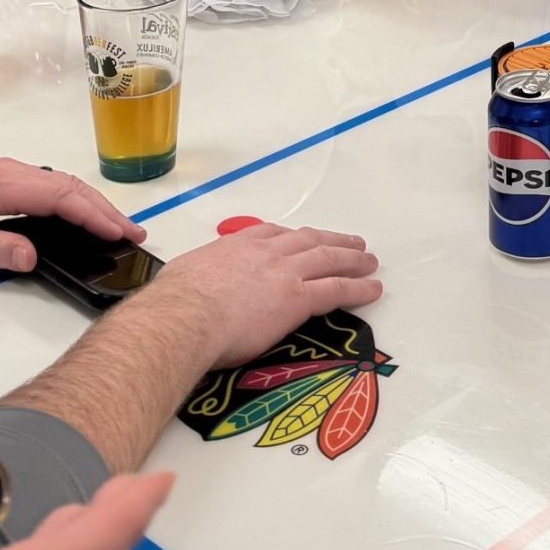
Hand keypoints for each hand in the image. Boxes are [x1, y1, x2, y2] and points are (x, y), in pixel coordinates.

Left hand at [0, 159, 145, 276]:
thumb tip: (33, 256)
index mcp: (0, 184)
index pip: (60, 197)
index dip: (93, 215)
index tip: (120, 233)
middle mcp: (10, 172)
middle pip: (69, 187)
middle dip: (105, 210)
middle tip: (134, 234)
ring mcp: (8, 175)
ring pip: (62, 185)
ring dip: (92, 205)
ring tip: (118, 229)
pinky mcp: (4, 183)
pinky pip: (49, 188)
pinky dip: (74, 203)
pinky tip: (83, 219)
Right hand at [150, 222, 380, 369]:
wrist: (186, 315)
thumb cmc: (176, 301)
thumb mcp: (185, 274)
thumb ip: (198, 277)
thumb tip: (187, 288)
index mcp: (236, 245)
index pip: (272, 234)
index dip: (293, 237)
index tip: (303, 238)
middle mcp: (266, 252)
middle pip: (308, 241)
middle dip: (331, 241)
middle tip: (351, 243)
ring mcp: (285, 273)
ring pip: (328, 260)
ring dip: (352, 259)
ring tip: (369, 260)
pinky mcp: (298, 298)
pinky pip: (336, 290)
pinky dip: (358, 288)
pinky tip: (372, 289)